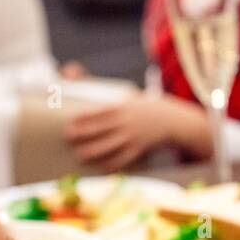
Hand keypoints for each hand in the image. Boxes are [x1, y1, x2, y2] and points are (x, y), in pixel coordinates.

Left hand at [66, 95, 203, 170]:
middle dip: (84, 133)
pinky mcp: (139, 149)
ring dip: (95, 151)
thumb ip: (101, 89)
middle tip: (68, 137)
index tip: (71, 120)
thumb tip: (71, 72)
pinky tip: (101, 167)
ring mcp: (133, 137)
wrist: (171, 120)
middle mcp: (127, 122)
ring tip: (80, 155)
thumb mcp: (126, 94)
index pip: (101, 111)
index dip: (86, 117)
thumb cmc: (142, 106)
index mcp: (123, 107)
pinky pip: (124, 159)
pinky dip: (113, 164)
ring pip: (111, 146)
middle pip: (102, 129)